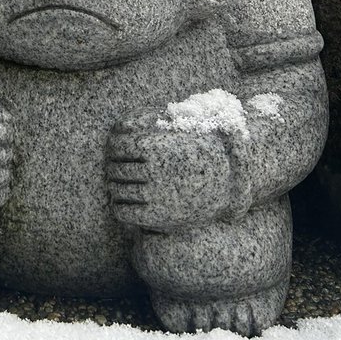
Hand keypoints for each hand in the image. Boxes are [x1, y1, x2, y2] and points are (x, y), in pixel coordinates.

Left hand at [105, 112, 233, 230]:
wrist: (228, 181)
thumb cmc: (200, 149)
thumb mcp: (177, 129)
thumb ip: (149, 123)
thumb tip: (121, 125)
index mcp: (157, 146)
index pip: (118, 145)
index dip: (113, 146)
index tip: (114, 148)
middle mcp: (155, 170)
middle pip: (116, 168)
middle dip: (111, 168)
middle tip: (112, 168)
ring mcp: (156, 195)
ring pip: (118, 190)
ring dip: (113, 186)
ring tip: (115, 184)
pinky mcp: (158, 216)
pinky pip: (125, 213)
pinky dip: (118, 207)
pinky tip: (121, 203)